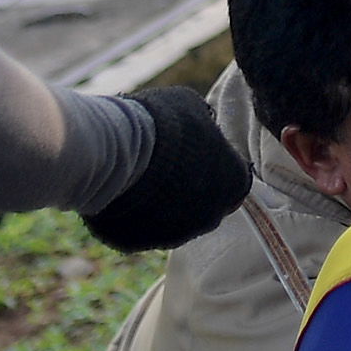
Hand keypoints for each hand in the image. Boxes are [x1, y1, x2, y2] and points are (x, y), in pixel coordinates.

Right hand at [84, 88, 253, 252]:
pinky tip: (118, 190)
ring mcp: (174, 236)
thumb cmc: (162, 122)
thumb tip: (202, 124)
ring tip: (137, 174)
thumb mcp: (192, 107)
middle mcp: (210, 217)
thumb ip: (203, 123)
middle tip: (165, 164)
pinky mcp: (137, 244)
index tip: (196, 153)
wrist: (116, 149)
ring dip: (160, 204)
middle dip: (189, 188)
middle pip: (204, 205)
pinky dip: (131, 215)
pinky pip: (137, 230)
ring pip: (171, 221)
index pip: (234, 180)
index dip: (215, 165)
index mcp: (234, 184)